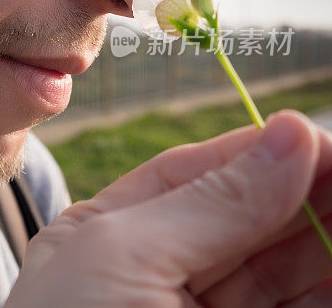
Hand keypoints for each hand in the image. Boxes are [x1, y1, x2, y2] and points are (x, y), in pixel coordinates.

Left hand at [5, 110, 331, 306]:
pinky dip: (328, 289)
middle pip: (250, 218)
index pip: (196, 175)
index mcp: (111, 235)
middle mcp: (160, 274)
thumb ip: (210, 204)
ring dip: (326, 240)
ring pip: (285, 269)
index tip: (320, 139)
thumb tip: (291, 132)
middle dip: (305, 194)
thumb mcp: (122, 259)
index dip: (261, 152)